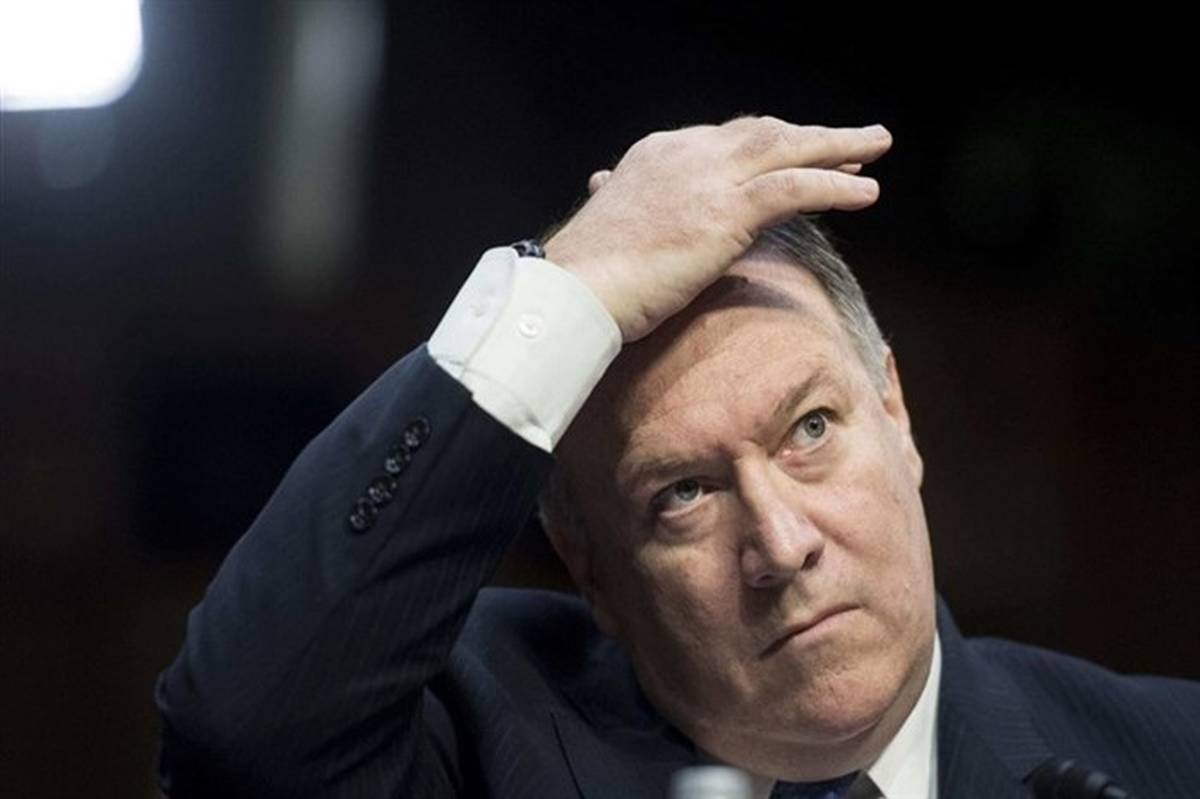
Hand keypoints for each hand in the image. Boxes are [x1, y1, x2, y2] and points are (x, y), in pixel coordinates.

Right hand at [543, 117, 891, 341]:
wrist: (572, 288)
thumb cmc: (585, 270)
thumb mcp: (609, 222)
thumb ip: (618, 198)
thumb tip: (604, 185)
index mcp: (659, 155)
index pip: (728, 140)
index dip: (770, 144)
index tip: (799, 151)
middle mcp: (687, 154)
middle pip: (764, 134)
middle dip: (811, 137)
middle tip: (853, 143)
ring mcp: (709, 179)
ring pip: (787, 150)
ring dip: (838, 148)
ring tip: (876, 149)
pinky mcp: (726, 212)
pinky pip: (795, 190)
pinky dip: (835, 187)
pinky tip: (866, 192)